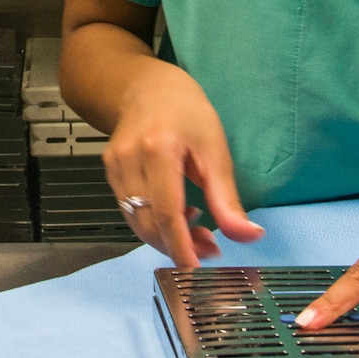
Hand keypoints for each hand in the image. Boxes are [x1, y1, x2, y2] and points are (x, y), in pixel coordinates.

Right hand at [103, 58, 264, 265]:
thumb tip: (249, 236)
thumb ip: (227, 199)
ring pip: (135, 221)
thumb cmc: (187, 112)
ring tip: (197, 231)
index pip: (166, 212)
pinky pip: (129, 210)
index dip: (181, 247)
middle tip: (210, 248)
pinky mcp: (109, 171)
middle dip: (178, 246)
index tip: (197, 269)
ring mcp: (115, 165)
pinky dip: (152, 222)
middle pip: (148, 222)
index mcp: (159, 149)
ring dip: (166, 237)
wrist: (149, 88)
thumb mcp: (216, 151)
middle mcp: (130, 158)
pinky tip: (176, 214)